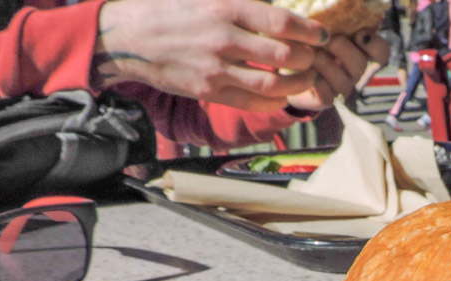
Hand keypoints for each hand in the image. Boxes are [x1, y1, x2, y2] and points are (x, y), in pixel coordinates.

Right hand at [94, 0, 329, 110]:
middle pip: (284, 55)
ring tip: (305, 78)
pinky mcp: (209, 91)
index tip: (322, 34)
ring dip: (297, 83)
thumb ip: (242, 1)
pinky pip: (253, 101)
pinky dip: (274, 100)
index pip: (281, 22)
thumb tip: (276, 5)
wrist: (129, 37)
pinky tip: (281, 94)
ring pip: (273, 83)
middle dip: (308, 58)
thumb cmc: (171, 10)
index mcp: (225, 6)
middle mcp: (223, 38)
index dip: (310, 31)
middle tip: (315, 57)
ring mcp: (216, 68)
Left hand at [286, 29, 389, 112]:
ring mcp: (341, 87)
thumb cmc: (304, 39)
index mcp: (358, 49)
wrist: (283, 65)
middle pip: (361, 65)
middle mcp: (353, 70)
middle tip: (325, 39)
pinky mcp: (326, 100)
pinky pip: (327, 95)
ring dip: (326, 64)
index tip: (359, 33)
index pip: (382, 52)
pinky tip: (303, 71)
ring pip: (344, 82)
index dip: (375, 45)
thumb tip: (343, 7)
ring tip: (310, 54)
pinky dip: (314, 81)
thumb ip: (334, 20)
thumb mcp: (320, 26)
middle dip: (343, 49)